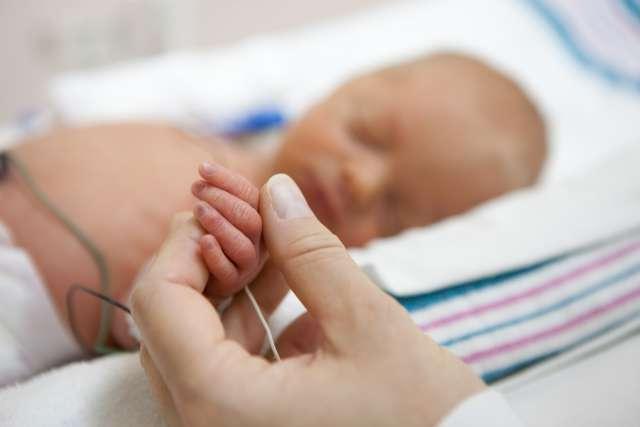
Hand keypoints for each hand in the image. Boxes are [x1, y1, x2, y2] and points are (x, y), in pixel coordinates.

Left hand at [131, 174, 485, 426]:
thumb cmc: (420, 415)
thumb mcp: (366, 323)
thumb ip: (311, 250)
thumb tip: (275, 188)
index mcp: (220, 405)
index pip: (157, 303)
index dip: (185, 240)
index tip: (224, 204)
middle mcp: (204, 426)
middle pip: (167, 321)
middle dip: (209, 259)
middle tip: (253, 218)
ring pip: (196, 340)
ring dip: (232, 285)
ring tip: (278, 243)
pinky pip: (227, 363)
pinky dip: (251, 318)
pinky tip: (290, 283)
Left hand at [191, 162, 264, 296]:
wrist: (179, 283)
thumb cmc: (190, 246)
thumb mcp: (202, 219)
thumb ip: (217, 202)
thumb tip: (207, 174)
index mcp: (256, 224)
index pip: (255, 198)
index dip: (230, 182)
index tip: (203, 169)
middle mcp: (257, 247)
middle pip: (254, 221)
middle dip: (225, 199)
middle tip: (196, 188)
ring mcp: (246, 270)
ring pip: (244, 247)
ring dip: (221, 224)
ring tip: (198, 210)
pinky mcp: (232, 290)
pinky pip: (229, 273)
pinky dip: (216, 255)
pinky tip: (203, 241)